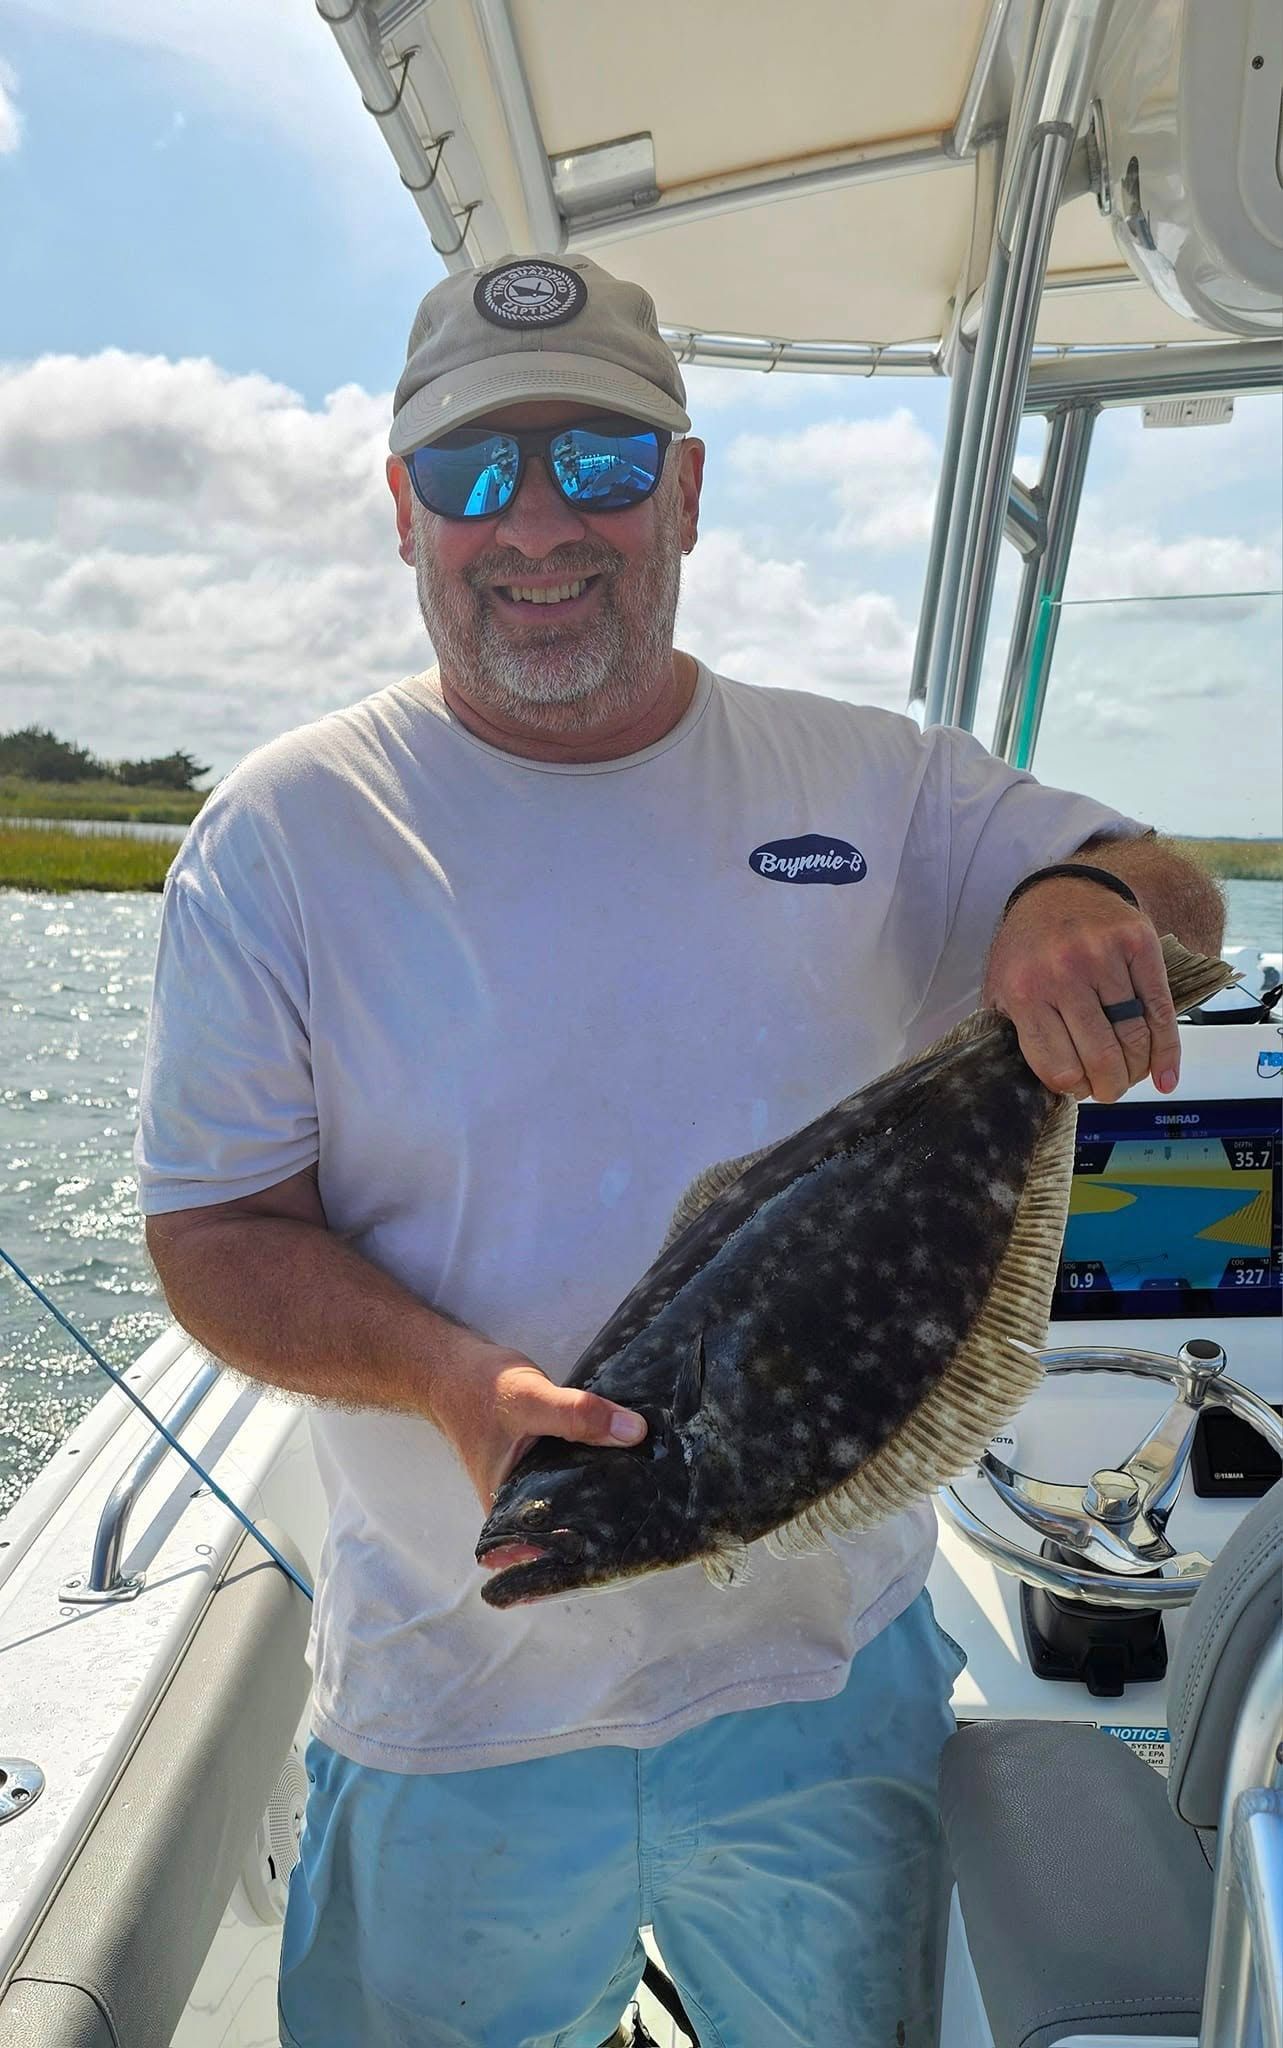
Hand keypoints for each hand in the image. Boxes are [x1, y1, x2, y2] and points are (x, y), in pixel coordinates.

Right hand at [427, 1334, 646, 1532]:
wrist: (454, 1365)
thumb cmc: (480, 1390)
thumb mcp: (531, 1401)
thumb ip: (577, 1415)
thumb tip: (634, 1432)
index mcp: (507, 1512)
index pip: (550, 1551)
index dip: (586, 1554)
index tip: (629, 1545)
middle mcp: (520, 1506)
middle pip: (570, 1525)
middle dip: (607, 1521)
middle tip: (653, 1514)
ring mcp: (532, 1484)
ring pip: (575, 1497)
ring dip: (605, 1490)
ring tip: (651, 1490)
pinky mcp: (544, 1461)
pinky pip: (575, 1472)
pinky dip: (596, 1466)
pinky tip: (628, 1459)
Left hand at [982, 879, 1180, 1101]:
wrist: (1060, 890)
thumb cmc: (1030, 946)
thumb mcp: (1002, 988)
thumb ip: (1015, 1033)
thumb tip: (1049, 1088)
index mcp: (1025, 991)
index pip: (1057, 1065)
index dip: (1073, 1088)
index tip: (1080, 1088)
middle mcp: (1064, 972)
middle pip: (1100, 1056)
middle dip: (1110, 1087)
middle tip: (1109, 1091)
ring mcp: (1104, 957)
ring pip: (1133, 1037)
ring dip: (1137, 1070)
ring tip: (1131, 1076)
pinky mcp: (1139, 944)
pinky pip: (1160, 1009)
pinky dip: (1167, 1051)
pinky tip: (1165, 1076)